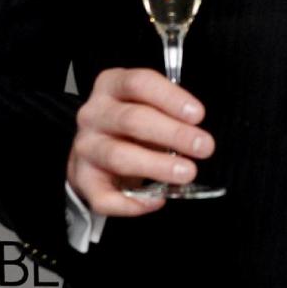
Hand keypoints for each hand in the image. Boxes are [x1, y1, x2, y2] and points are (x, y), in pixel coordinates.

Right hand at [66, 67, 214, 216]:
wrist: (97, 148)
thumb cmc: (132, 124)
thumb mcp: (149, 105)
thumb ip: (170, 113)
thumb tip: (198, 134)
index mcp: (112, 86)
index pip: (139, 83)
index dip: (170, 98)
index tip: (198, 114)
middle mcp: (94, 114)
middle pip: (132, 120)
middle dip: (173, 134)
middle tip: (203, 146)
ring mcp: (86, 147)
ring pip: (119, 156)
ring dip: (157, 165)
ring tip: (187, 172)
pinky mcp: (83, 179)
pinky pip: (104, 196)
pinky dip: (132, 203)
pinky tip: (157, 200)